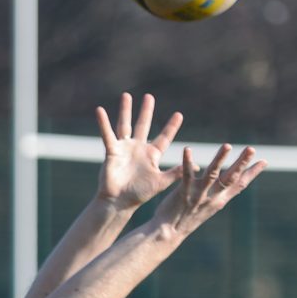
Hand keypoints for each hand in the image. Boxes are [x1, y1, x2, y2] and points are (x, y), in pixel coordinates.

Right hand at [94, 92, 183, 209]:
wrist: (119, 201)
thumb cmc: (140, 194)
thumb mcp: (162, 181)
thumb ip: (177, 172)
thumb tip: (196, 166)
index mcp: (152, 155)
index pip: (164, 137)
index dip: (171, 127)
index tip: (178, 115)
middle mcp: (138, 148)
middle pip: (143, 125)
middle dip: (147, 111)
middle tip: (149, 97)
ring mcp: (124, 148)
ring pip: (125, 125)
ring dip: (126, 110)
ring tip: (127, 96)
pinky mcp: (112, 151)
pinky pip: (107, 134)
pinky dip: (103, 123)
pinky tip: (100, 110)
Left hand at [153, 141, 264, 237]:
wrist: (169, 233)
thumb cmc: (185, 219)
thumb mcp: (207, 208)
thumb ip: (217, 195)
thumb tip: (226, 186)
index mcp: (220, 200)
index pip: (240, 185)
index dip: (252, 173)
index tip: (264, 161)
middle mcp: (212, 198)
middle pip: (231, 178)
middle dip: (242, 163)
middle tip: (251, 149)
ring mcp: (198, 195)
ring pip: (212, 174)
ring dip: (220, 159)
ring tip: (227, 145)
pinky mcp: (183, 192)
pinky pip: (186, 175)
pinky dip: (187, 162)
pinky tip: (188, 149)